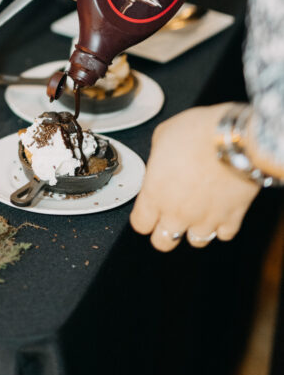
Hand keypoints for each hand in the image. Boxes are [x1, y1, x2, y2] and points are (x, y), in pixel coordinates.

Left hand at [130, 104, 259, 250]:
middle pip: (163, 242)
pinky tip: (219, 209)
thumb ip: (156, 160)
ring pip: (195, 241)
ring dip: (193, 228)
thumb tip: (160, 164)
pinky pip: (224, 234)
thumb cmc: (197, 132)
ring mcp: (205, 219)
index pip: (140, 224)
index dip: (143, 218)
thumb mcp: (162, 136)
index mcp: (155, 194)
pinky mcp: (232, 218)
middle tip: (169, 215)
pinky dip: (221, 225)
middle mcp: (177, 213)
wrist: (234, 138)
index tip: (147, 211)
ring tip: (197, 211)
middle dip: (163, 230)